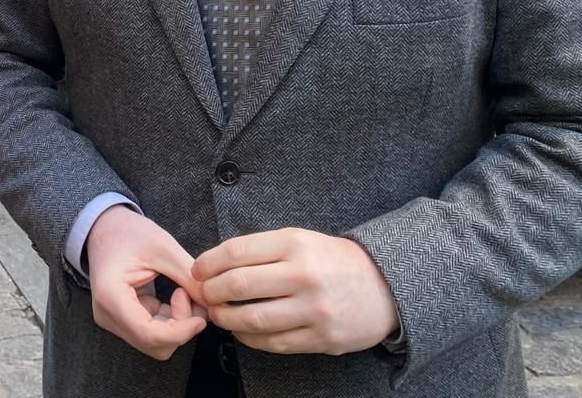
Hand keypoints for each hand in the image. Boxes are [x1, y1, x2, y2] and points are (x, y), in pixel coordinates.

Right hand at [84, 206, 207, 360]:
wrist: (104, 228)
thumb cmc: (128, 232)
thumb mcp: (163, 248)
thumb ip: (189, 277)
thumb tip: (212, 304)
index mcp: (111, 296)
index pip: (149, 334)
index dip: (180, 332)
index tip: (201, 319)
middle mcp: (108, 315)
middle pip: (154, 343)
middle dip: (181, 327)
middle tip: (191, 295)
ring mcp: (114, 320)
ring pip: (156, 342)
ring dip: (178, 325)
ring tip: (183, 293)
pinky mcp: (124, 320)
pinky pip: (154, 332)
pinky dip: (171, 321)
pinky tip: (176, 297)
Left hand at [193, 229, 398, 355]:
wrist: (384, 285)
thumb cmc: (332, 260)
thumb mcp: (300, 239)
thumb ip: (262, 250)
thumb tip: (216, 263)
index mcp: (294, 244)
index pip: (237, 252)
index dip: (208, 263)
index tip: (197, 270)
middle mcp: (303, 275)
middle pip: (239, 285)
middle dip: (211, 291)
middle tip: (203, 294)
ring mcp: (314, 309)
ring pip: (253, 318)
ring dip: (226, 318)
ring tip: (218, 314)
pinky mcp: (322, 338)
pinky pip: (274, 343)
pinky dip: (250, 338)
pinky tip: (242, 331)